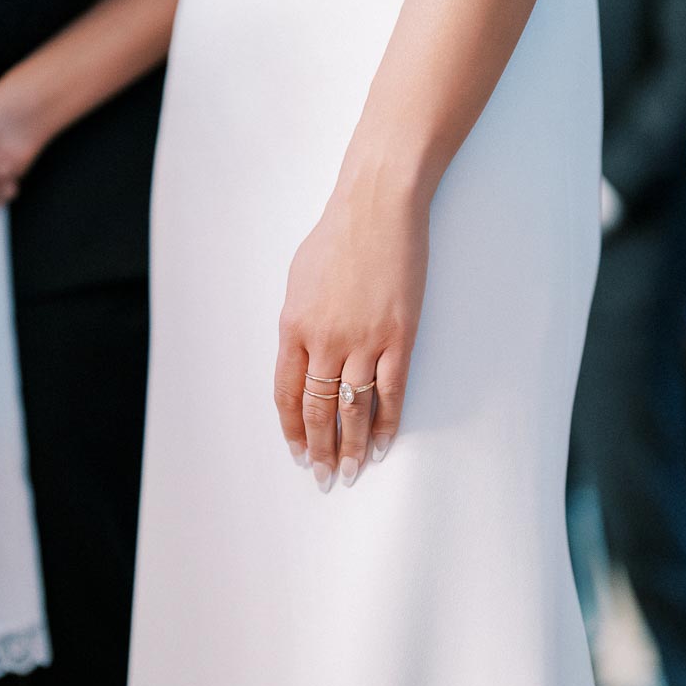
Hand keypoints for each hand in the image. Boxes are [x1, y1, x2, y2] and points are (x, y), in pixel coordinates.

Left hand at [274, 135, 431, 492]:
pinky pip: (391, 391)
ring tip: (351, 473)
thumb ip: (299, 323)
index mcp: (293, 327)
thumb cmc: (337, 236)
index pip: (287, 394)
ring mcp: (363, 340)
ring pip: (354, 409)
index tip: (298, 453)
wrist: (377, 207)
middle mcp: (324, 340)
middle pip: (319, 409)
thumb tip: (303, 355)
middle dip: (320, 449)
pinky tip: (382, 444)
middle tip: (323, 478)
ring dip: (352, 446)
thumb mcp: (299, 279)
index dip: (293, 429)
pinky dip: (386, 422)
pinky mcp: (398, 336)